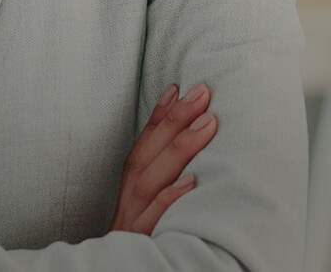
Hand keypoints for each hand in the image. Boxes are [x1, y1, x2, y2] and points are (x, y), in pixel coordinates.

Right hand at [108, 81, 216, 235]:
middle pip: (148, 154)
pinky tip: (193, 181)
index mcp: (127, 192)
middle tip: (202, 91)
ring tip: (207, 122)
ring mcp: (134, 223)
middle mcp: (128, 202)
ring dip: (180, 147)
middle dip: (175, 119)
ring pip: (153, 179)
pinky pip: (158, 219)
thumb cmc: (133, 247)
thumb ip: (153, 184)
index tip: (177, 87)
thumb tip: (183, 155)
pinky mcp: (142, 244)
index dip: (158, 116)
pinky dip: (173, 198)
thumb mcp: (138, 212)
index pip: (142, 146)